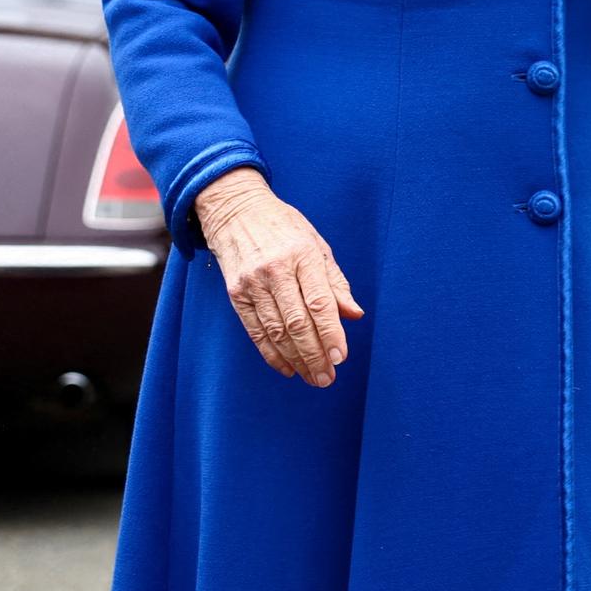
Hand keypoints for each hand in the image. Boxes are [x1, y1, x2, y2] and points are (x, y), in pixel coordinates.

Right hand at [195, 168, 364, 387]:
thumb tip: (354, 314)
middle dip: (314, 355)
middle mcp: (276, 271)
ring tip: (312, 377)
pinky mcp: (235, 294)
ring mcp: (252, 283)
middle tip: (327, 378)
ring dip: (296, 359)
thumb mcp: (317, 245)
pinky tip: (287, 367)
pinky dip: (271, 353)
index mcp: (302, 255)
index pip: (319, 302)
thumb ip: (336, 282)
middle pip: (297, 322)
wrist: (236, 211)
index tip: (341, 357)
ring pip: (276, 331)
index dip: (331, 333)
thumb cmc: (285, 228)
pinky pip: (255, 331)